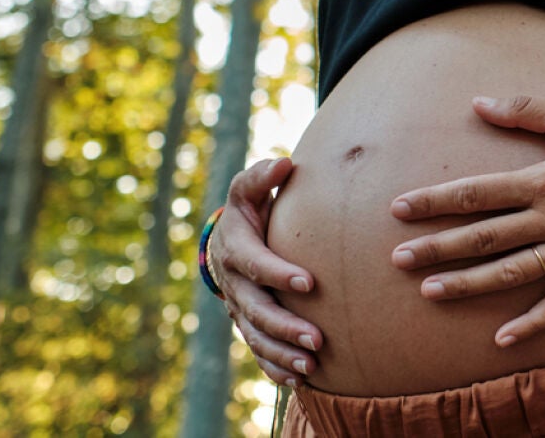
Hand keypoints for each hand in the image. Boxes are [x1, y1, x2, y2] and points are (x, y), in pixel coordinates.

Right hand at [207, 157, 322, 385]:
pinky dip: (274, 368)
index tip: (310, 283)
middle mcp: (234, 283)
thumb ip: (263, 176)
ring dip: (283, 353)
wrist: (226, 240)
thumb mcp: (249, 188)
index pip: (257, 264)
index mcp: (236, 248)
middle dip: (286, 326)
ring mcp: (238, 307)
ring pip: (257, 337)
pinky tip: (298, 380)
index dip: (279, 274)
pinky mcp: (246, 324)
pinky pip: (257, 351)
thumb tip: (285, 163)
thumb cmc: (249, 208)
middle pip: (257, 310)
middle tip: (318, 339)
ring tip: (312, 365)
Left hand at [389, 95, 544, 345]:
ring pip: (511, 272)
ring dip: (468, 284)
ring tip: (430, 291)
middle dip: (436, 248)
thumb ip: (526, 109)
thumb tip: (478, 104)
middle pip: (483, 237)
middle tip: (397, 259)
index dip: (434, 200)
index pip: (476, 192)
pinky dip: (531, 324)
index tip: (399, 208)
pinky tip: (501, 339)